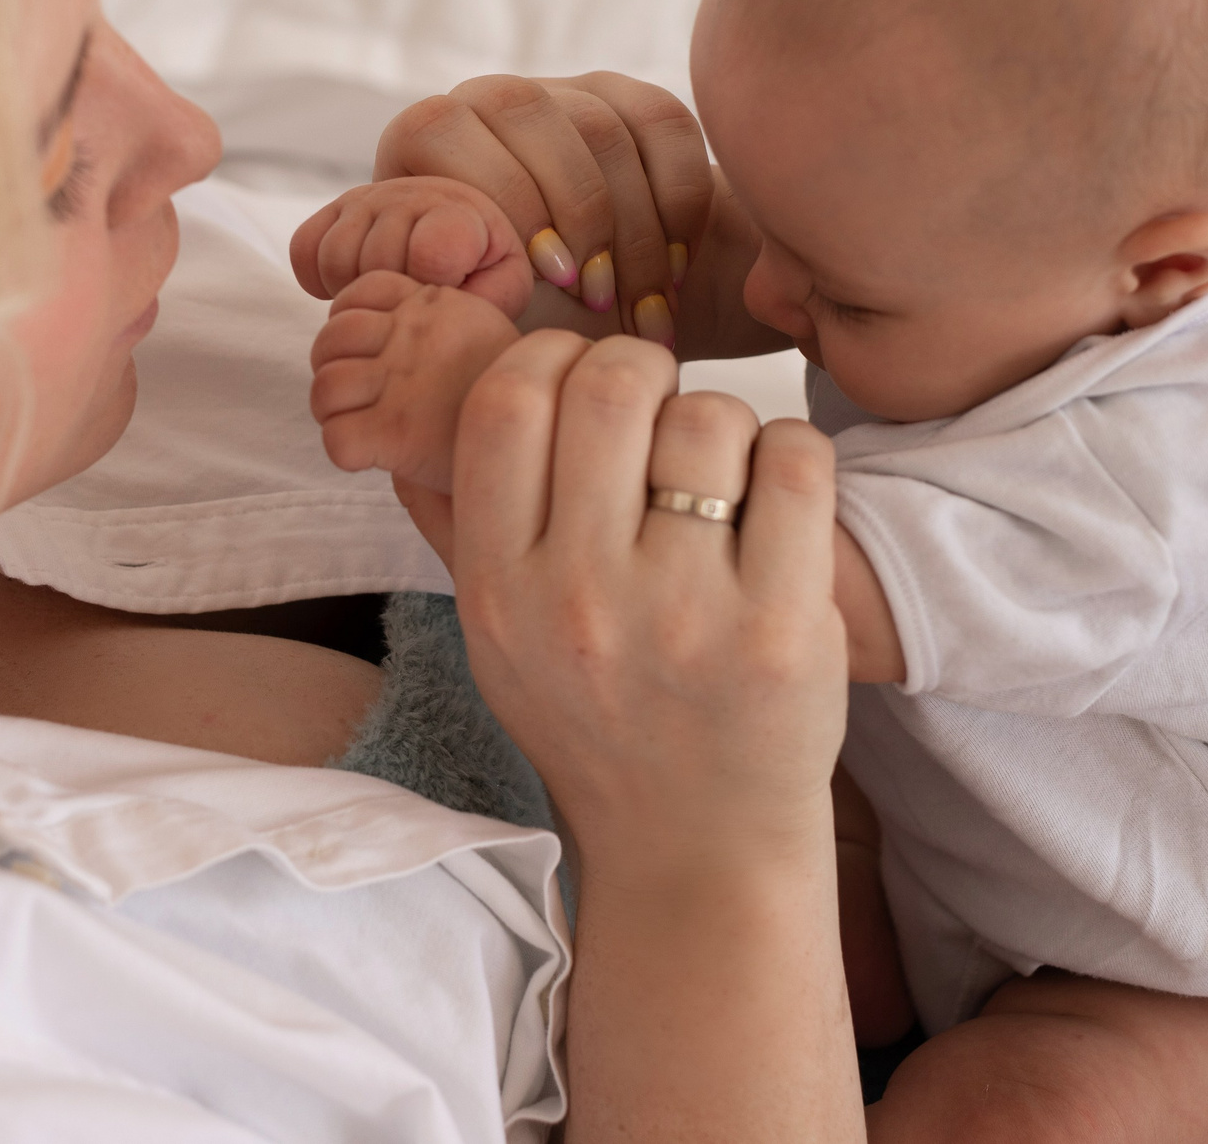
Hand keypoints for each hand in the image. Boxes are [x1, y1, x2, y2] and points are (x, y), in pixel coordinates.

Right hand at [289, 176, 532, 321]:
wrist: (454, 239)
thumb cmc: (483, 267)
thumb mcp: (505, 282)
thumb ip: (495, 290)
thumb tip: (457, 286)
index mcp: (463, 195)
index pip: (431, 247)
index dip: (436, 280)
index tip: (450, 284)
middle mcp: (411, 180)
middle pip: (378, 259)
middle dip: (397, 291)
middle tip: (420, 292)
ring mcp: (368, 192)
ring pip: (336, 258)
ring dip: (359, 289)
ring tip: (393, 287)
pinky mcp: (331, 206)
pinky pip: (304, 251)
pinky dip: (323, 281)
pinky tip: (360, 281)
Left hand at [308, 272, 521, 495]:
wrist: (553, 435)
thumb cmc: (517, 392)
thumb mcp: (483, 328)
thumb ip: (437, 323)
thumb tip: (388, 324)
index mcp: (433, 302)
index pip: (356, 291)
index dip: (346, 322)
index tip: (365, 353)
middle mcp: (414, 333)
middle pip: (331, 338)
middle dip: (331, 367)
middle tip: (356, 397)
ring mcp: (402, 381)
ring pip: (324, 387)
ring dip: (332, 412)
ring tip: (362, 426)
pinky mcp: (395, 432)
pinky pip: (336, 438)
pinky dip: (345, 451)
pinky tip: (373, 456)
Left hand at [374, 73, 714, 342]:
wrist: (595, 313)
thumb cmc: (502, 321)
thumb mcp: (440, 313)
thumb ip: (387, 284)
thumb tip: (319, 265)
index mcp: (422, 142)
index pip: (440, 129)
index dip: (497, 201)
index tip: (542, 283)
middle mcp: (487, 102)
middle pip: (527, 113)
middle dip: (573, 214)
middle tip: (598, 301)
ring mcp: (564, 94)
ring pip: (602, 128)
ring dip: (631, 228)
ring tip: (640, 309)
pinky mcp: (633, 100)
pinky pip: (664, 125)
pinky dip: (676, 205)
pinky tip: (675, 273)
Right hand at [446, 330, 849, 874]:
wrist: (696, 849)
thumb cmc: (597, 723)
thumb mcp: (495, 640)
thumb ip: (458, 526)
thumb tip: (412, 413)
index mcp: (499, 589)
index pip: (505, 401)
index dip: (550, 358)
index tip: (580, 380)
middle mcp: (580, 598)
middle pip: (609, 383)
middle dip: (642, 370)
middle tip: (659, 409)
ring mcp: (683, 612)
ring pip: (708, 417)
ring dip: (721, 425)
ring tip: (719, 478)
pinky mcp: (781, 627)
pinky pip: (795, 462)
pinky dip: (790, 455)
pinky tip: (775, 498)